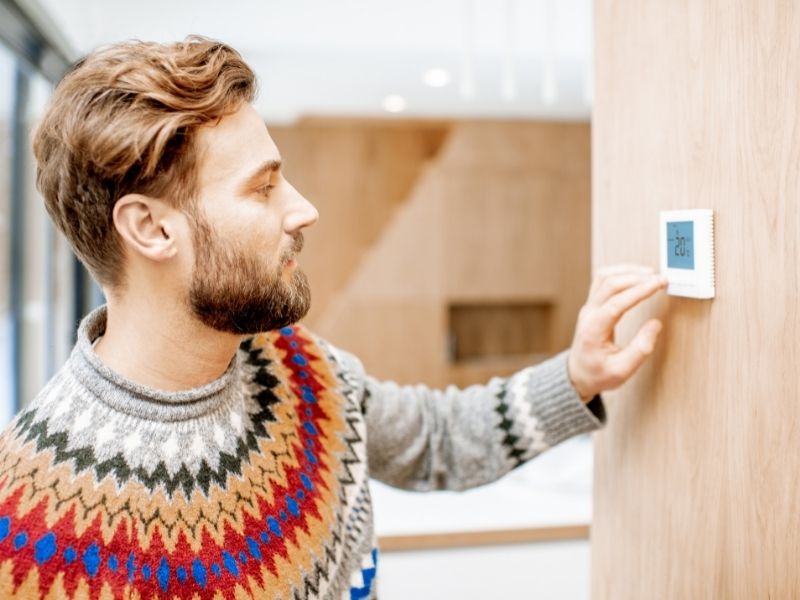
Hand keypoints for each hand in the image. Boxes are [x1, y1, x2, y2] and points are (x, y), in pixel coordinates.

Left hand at [567, 264, 667, 401]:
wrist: (578, 374)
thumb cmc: (598, 374)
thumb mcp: (622, 371)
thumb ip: (640, 349)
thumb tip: (655, 324)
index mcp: (593, 330)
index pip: (616, 302)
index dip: (639, 291)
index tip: (659, 284)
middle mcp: (588, 314)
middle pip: (609, 285)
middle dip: (637, 278)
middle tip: (661, 279)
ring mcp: (588, 307)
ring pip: (603, 278)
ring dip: (627, 272)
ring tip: (650, 274)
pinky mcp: (592, 305)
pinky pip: (602, 281)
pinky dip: (619, 273)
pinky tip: (635, 275)